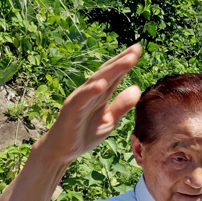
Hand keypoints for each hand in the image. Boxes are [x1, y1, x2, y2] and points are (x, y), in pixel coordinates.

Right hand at [37, 44, 142, 166]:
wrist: (62, 151)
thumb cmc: (84, 134)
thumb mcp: (109, 121)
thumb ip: (122, 106)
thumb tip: (137, 88)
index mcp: (101, 95)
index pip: (115, 75)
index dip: (126, 62)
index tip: (138, 49)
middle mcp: (90, 92)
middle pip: (107, 73)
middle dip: (122, 61)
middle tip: (136, 49)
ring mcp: (80, 99)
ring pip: (97, 81)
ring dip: (112, 70)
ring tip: (128, 60)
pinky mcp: (71, 110)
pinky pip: (82, 99)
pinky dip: (91, 91)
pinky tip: (102, 84)